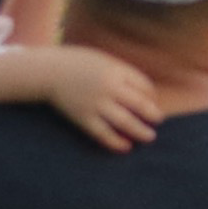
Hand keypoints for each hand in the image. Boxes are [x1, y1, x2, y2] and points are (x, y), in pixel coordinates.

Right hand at [36, 45, 162, 152]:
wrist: (49, 72)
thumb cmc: (80, 65)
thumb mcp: (104, 61)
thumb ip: (123, 74)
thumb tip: (145, 93)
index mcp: (116, 70)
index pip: (144, 86)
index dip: (152, 95)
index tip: (153, 101)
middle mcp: (109, 87)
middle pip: (140, 104)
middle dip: (153, 115)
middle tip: (158, 121)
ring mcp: (96, 104)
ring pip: (125, 122)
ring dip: (140, 131)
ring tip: (150, 137)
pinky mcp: (83, 118)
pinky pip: (104, 134)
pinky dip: (116, 142)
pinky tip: (126, 147)